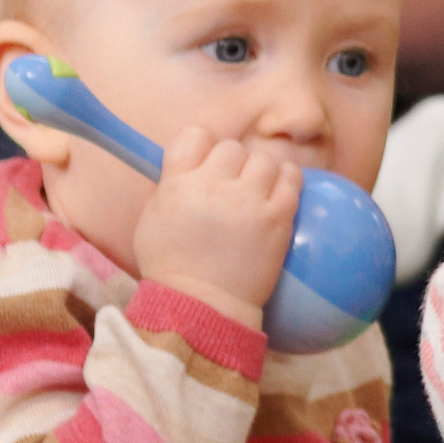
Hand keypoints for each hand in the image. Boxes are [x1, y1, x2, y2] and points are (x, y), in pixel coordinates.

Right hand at [123, 124, 310, 321]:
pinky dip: (287, 180)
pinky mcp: (277, 218)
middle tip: (232, 188)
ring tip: (256, 193)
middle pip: (232, 147)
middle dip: (232, 165)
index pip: (194, 135)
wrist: (202, 307)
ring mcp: (248, 201)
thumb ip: (167, 187)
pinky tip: (279, 192)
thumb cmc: (172, 268)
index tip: (205, 163)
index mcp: (177, 184)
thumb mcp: (151, 221)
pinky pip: (292, 178)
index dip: (202, 147)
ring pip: (264, 159)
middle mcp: (213, 186)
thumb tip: (185, 165)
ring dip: (260, 172)